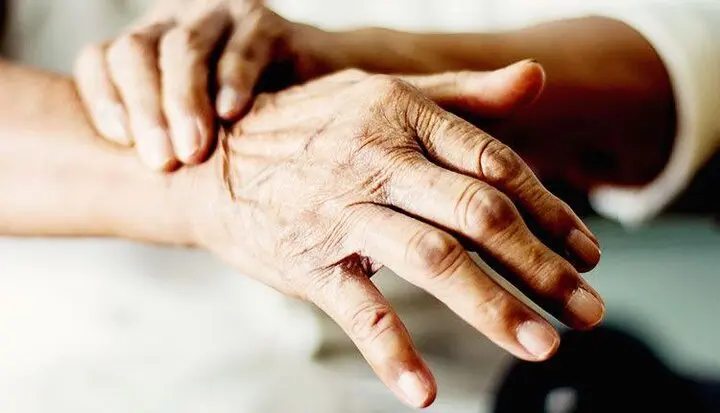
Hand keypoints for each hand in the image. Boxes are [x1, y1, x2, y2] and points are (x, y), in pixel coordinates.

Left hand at [74, 0, 322, 169]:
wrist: (320, 95)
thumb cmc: (248, 128)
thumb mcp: (199, 135)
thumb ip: (165, 145)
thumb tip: (127, 199)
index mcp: (148, 49)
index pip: (101, 59)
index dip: (102, 97)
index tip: (122, 142)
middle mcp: (176, 24)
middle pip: (136, 51)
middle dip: (144, 108)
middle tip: (162, 162)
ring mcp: (220, 18)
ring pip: (184, 48)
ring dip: (184, 101)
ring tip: (193, 150)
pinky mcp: (266, 24)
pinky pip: (243, 48)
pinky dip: (234, 80)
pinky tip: (232, 113)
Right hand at [187, 65, 602, 407]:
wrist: (215, 161)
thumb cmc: (313, 128)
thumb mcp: (384, 95)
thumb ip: (463, 94)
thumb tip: (537, 76)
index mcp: (404, 116)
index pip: (496, 165)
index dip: (551, 210)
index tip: (590, 252)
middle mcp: (378, 160)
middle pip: (478, 216)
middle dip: (541, 266)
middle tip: (589, 310)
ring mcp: (342, 213)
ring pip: (432, 260)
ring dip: (493, 307)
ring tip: (543, 344)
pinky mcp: (308, 261)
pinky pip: (358, 309)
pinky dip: (391, 352)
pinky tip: (424, 392)